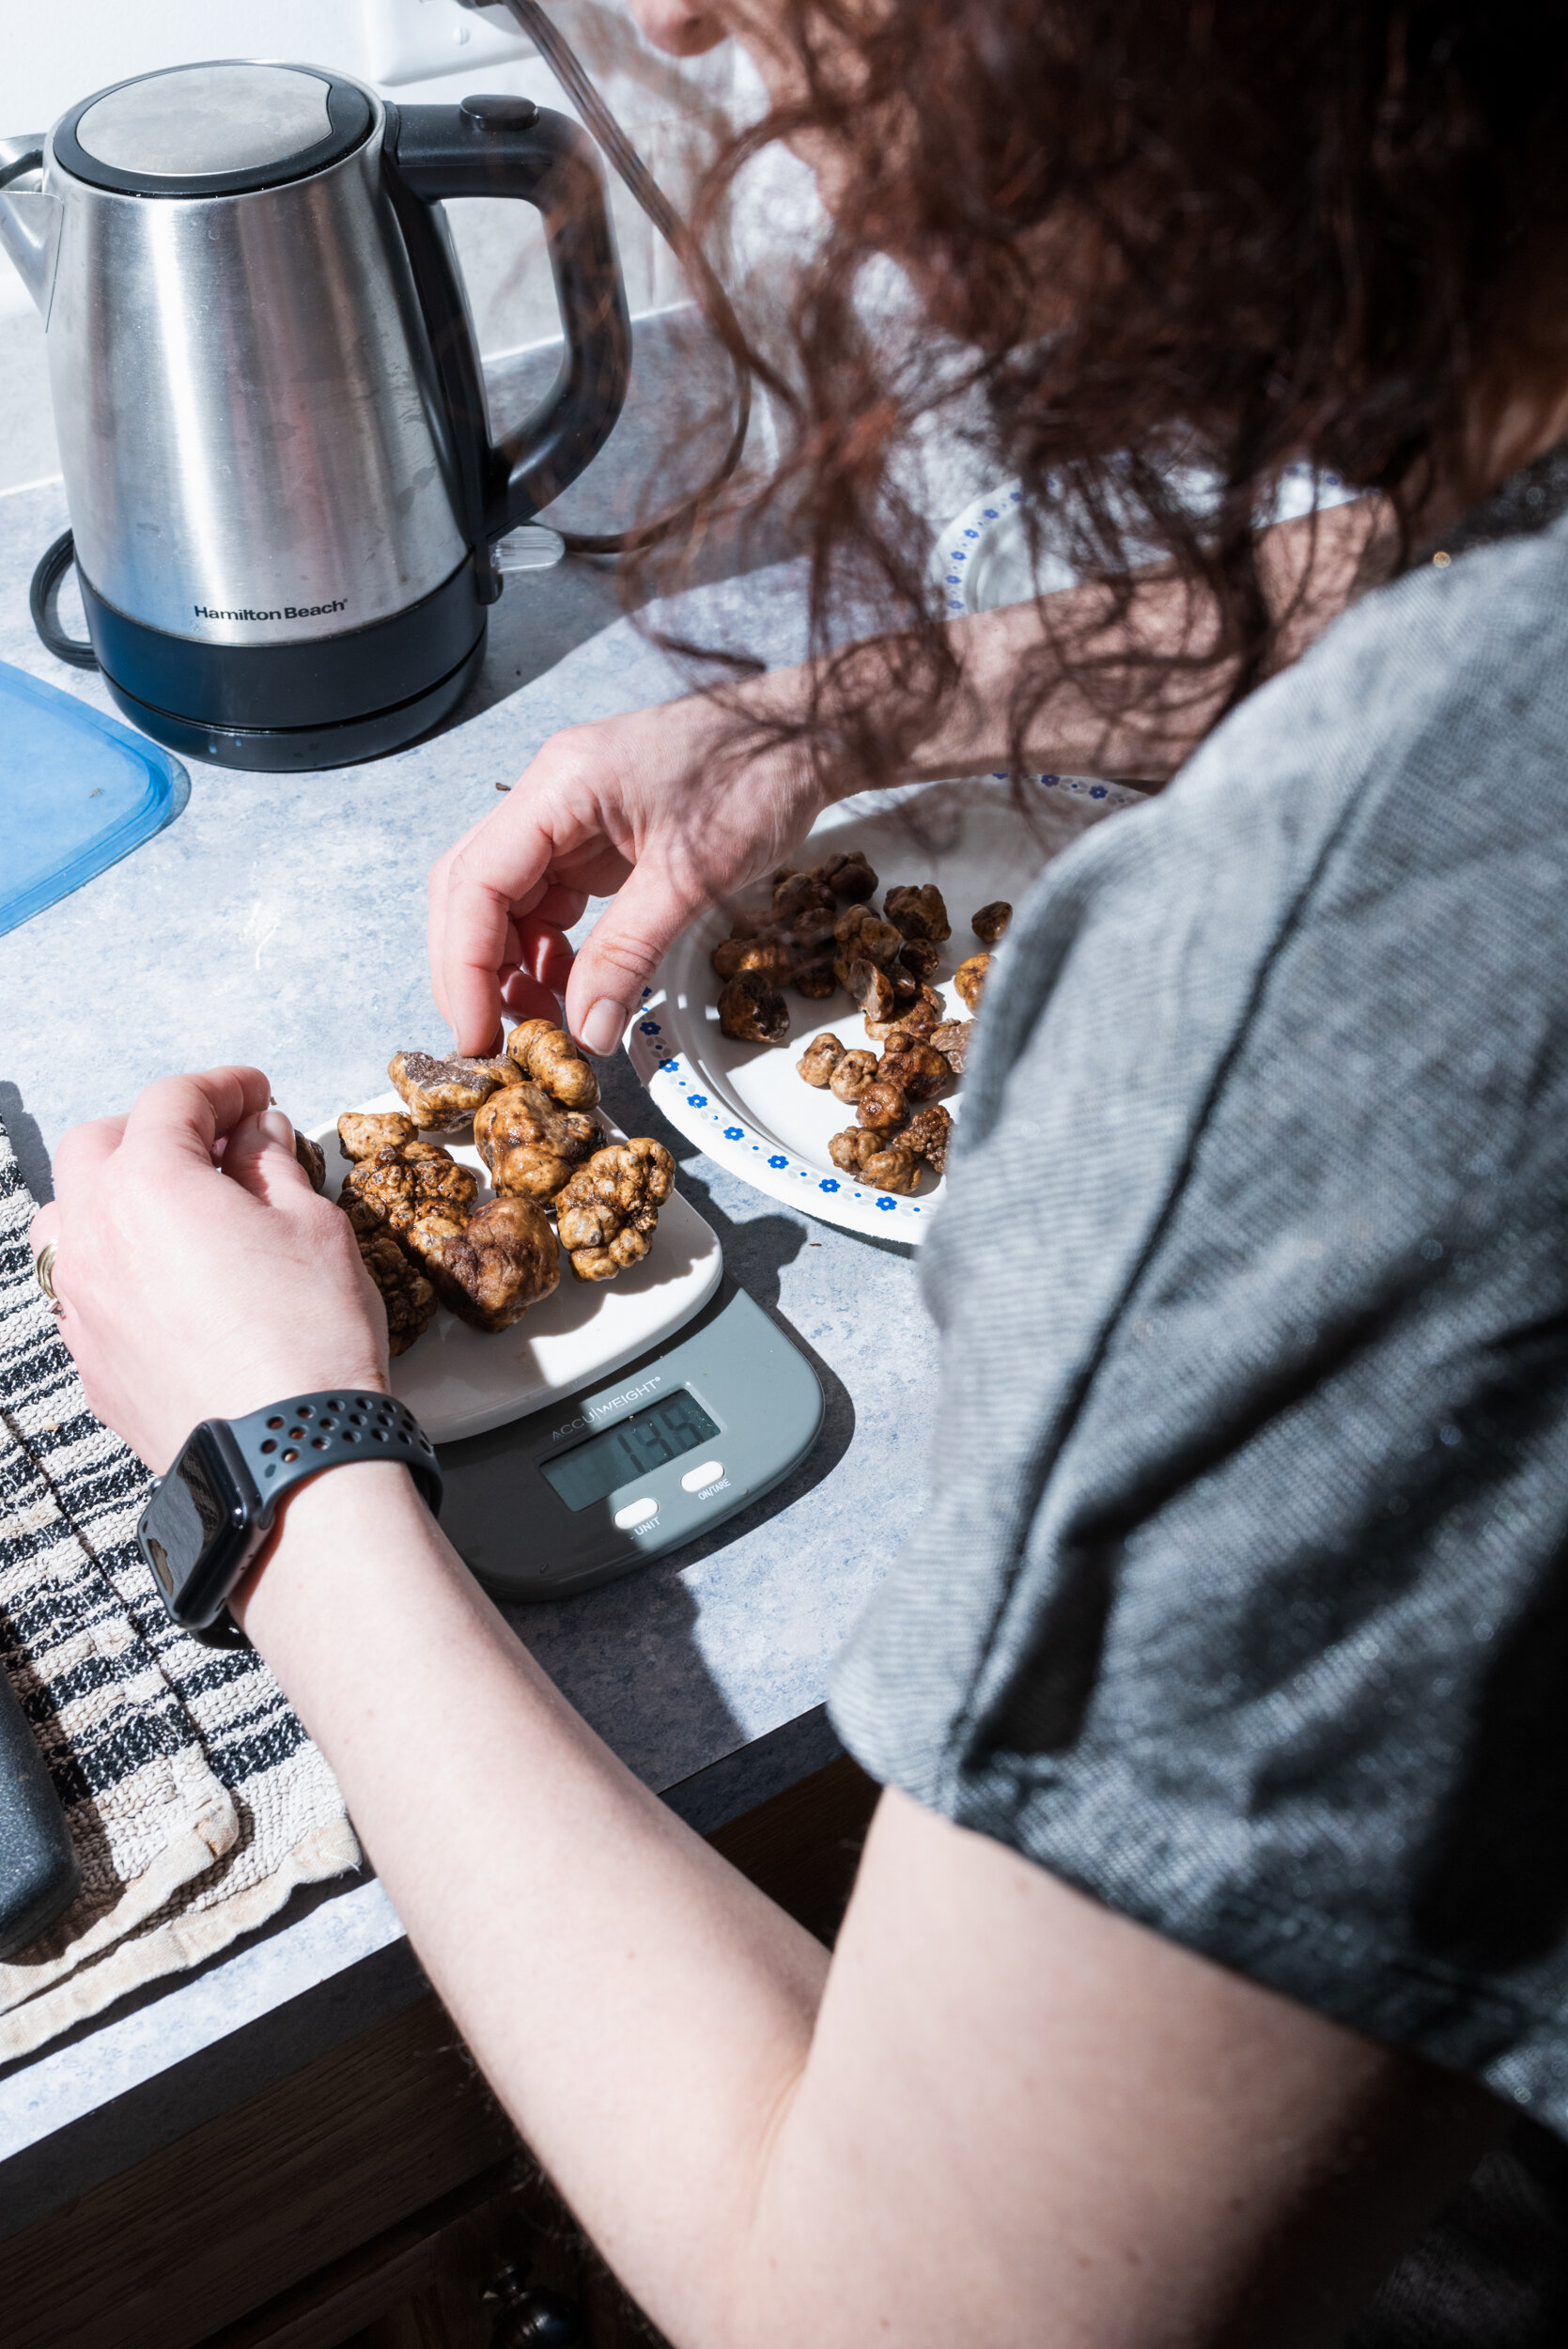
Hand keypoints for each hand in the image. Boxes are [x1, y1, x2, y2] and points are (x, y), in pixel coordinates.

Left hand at [29, 1068, 387, 1472]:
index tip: (256, 1094)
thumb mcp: (314, 1227)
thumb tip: (259, 1136)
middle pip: (98, 1144)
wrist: (286, 1458)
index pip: (172, 1102)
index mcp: (148, 1184)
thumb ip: (274, 1167)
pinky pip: (81, 1286)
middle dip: (155, 1129)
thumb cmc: (308, 1340)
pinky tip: (165, 1277)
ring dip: (112, 1191)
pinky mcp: (89, 1361)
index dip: (222, 1087)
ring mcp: (81, 1303)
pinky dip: (114, 1260)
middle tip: (219, 1140)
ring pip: (67, 1215)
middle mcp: (94, 1235)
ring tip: (173, 1206)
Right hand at [429, 695, 825, 1057]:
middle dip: (475, 972)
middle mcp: (550, 797)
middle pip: (471, 892)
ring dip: (511, 966)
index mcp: (559, 786)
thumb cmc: (758, 775)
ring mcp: (568, 817)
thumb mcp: (693, 876)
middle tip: (496, 1041)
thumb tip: (586, 1032)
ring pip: (503, 902)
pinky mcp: (594, 839)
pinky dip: (548, 951)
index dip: (464, 967)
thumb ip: (629, 955)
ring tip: (544, 1022)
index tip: (475, 1033)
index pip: (474, 883)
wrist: (805, 736)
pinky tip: (571, 988)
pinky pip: (546, 902)